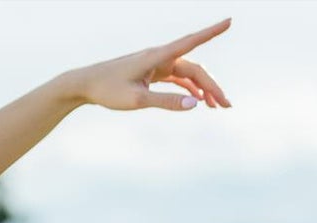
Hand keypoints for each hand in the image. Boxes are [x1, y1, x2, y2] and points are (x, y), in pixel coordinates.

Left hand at [68, 20, 231, 112]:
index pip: (191, 41)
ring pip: (188, 74)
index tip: (229, 21)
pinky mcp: (152, 73)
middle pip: (195, 68)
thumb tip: (195, 105)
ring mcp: (157, 64)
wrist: (86, 84)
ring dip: (203, 89)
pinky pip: (177, 79)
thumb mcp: (138, 101)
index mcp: (158, 57)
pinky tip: (199, 101)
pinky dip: (189, 89)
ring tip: (217, 107)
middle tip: (227, 105)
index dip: (211, 32)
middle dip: (213, 86)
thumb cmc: (109, 90)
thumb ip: (166, 102)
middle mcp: (160, 57)